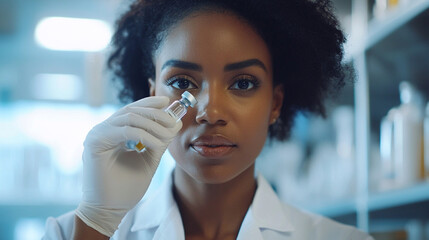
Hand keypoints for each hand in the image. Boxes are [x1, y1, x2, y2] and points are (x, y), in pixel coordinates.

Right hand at [75, 96, 181, 236]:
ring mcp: (97, 134)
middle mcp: (104, 129)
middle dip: (156, 114)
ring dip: (153, 125)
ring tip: (168, 134)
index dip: (150, 103)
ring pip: (130, 118)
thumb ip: (159, 141)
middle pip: (133, 110)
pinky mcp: (95, 143)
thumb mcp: (149, 159)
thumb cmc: (127, 187)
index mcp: (114, 131)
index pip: (133, 110)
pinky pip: (125, 132)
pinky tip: (157, 144)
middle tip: (173, 120)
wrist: (110, 210)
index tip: (167, 102)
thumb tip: (175, 123)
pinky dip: (144, 136)